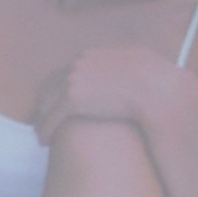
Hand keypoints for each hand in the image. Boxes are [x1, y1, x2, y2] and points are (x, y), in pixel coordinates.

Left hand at [34, 41, 190, 139]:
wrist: (157, 89)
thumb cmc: (157, 82)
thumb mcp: (142, 65)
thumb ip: (130, 67)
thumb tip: (137, 72)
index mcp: (95, 55)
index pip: (68, 70)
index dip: (60, 88)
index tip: (58, 100)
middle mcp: (80, 63)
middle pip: (52, 83)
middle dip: (46, 102)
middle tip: (43, 117)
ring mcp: (75, 79)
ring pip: (48, 101)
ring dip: (42, 118)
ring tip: (40, 132)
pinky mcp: (73, 99)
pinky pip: (51, 117)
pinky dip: (44, 130)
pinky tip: (43, 141)